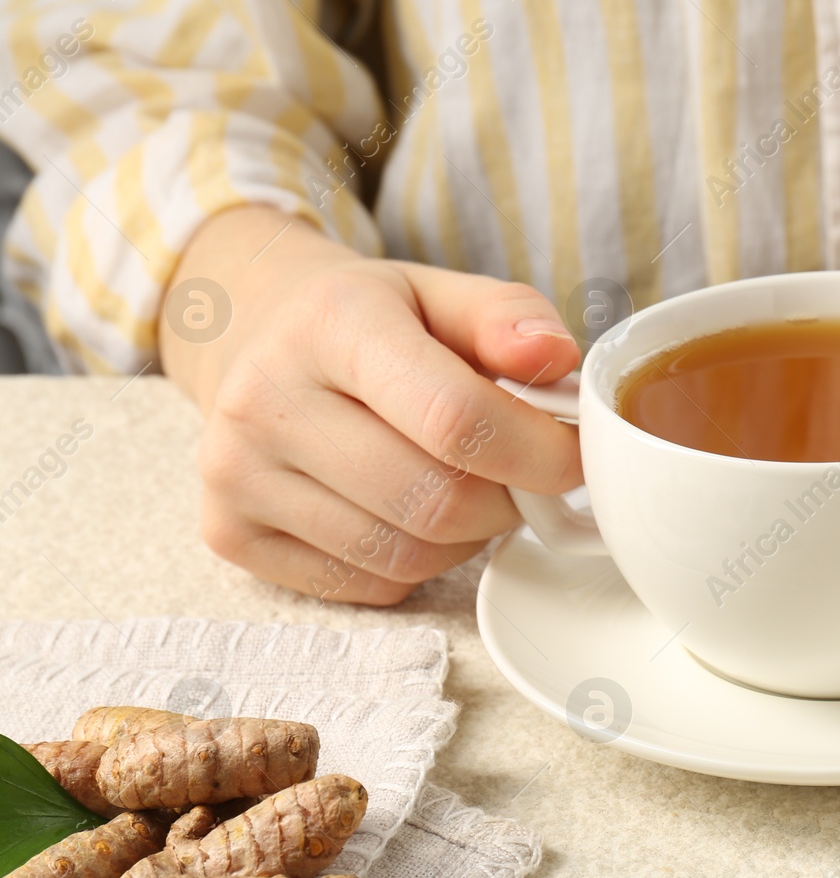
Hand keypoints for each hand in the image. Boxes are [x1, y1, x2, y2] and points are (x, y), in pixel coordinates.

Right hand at [160, 205, 581, 604]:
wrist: (259, 338)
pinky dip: (415, 564)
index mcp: (331, 322)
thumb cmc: (373, 322)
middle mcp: (265, 398)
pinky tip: (406, 512)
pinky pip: (370, 584)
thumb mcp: (442, 292)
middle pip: (437, 500)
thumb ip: (509, 316)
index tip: (574, 457)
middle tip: (520, 476)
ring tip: (461, 486)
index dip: (537, 452)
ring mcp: (236, 472)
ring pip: (408, 555)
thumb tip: (557, 356)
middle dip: (508, 501)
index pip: (455, 416)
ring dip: (466, 537)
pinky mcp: (229, 532)